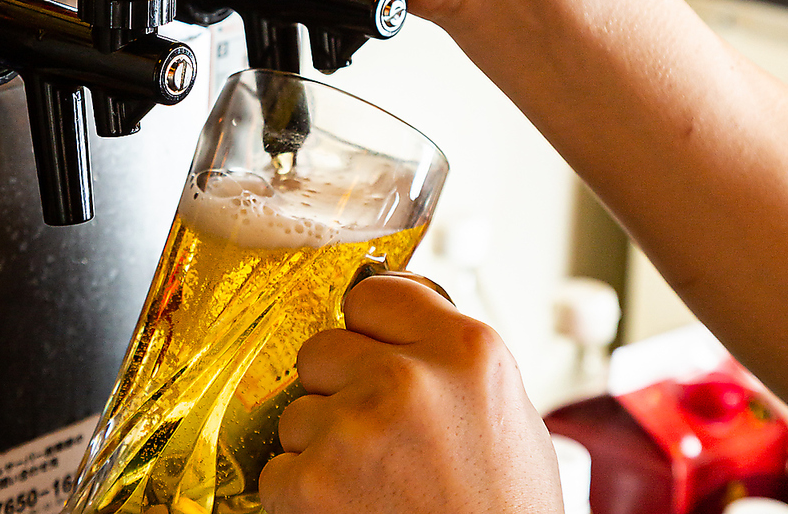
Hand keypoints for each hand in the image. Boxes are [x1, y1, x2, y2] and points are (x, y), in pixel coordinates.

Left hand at [258, 274, 563, 513]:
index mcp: (466, 351)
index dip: (369, 330)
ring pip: (298, 410)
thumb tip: (401, 331)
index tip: (371, 348)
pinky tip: (348, 510)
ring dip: (321, 445)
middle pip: (323, 348)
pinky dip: (301, 495)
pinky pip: (278, 469)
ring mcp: (356, 429)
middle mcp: (408, 378)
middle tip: (376, 436)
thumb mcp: (508, 416)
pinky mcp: (313, 483)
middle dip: (337, 389)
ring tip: (370, 483)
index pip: (374, 294)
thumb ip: (452, 362)